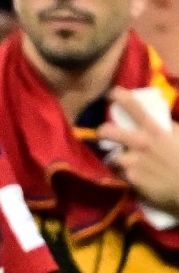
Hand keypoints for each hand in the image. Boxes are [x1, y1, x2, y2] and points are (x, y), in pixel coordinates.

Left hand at [98, 88, 178, 215]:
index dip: (121, 97)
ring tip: (128, 163)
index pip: (134, 108)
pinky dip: (127, 175)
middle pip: (107, 131)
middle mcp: (139, 144)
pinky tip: (138, 177)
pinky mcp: (130, 179)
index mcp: (155, 131)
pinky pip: (121, 174)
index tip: (112, 93)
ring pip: (113, 157)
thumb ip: (168, 128)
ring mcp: (132, 162)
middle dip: (103, 131)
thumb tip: (161, 121)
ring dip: (118, 159)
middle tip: (105, 133)